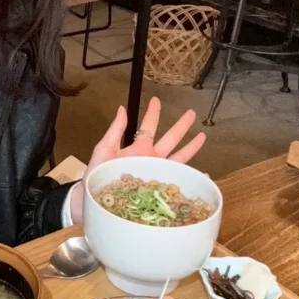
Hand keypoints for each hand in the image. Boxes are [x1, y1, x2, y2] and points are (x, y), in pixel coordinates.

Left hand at [68, 97, 205, 224]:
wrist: (96, 199)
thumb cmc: (97, 175)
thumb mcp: (104, 149)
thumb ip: (115, 130)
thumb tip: (122, 108)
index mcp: (137, 148)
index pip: (148, 126)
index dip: (153, 113)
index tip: (157, 100)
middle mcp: (150, 159)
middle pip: (170, 139)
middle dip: (181, 126)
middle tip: (192, 113)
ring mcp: (156, 173)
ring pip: (178, 157)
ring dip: (190, 147)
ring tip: (203, 136)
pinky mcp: (159, 187)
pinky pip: (177, 181)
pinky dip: (191, 177)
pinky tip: (201, 175)